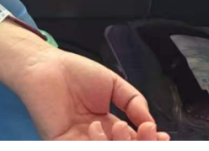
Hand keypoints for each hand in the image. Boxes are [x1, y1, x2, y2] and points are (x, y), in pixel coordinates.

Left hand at [15, 47, 170, 140]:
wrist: (45, 66)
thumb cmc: (75, 72)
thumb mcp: (114, 85)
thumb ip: (134, 103)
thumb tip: (152, 124)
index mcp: (109, 127)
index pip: (133, 142)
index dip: (149, 142)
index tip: (163, 135)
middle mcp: (96, 139)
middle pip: (125, 150)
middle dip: (141, 145)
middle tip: (146, 131)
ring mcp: (79, 143)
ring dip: (122, 146)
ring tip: (119, 126)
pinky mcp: (62, 144)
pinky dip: (99, 144)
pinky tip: (98, 127)